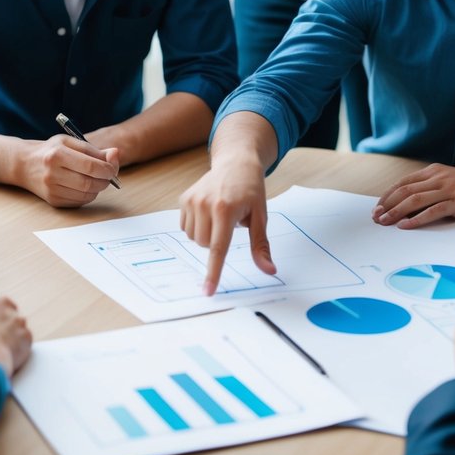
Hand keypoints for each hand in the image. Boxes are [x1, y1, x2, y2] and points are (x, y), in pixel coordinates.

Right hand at [20, 135, 119, 206]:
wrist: (24, 164)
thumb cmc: (51, 150)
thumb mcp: (70, 142)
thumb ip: (94, 149)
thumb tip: (115, 154)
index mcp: (57, 155)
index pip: (91, 166)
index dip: (108, 169)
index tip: (112, 168)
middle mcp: (52, 174)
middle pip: (90, 184)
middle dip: (105, 181)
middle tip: (108, 175)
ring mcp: (51, 190)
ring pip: (87, 195)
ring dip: (98, 189)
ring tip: (95, 179)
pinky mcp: (53, 201)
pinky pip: (79, 202)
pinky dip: (88, 195)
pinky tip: (84, 186)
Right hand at [179, 159, 274, 295]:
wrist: (236, 163)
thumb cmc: (251, 190)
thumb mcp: (260, 216)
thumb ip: (261, 246)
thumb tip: (269, 270)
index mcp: (226, 209)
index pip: (218, 249)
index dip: (214, 272)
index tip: (208, 290)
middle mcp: (206, 204)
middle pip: (205, 245)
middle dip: (217, 243)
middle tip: (230, 224)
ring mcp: (192, 200)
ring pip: (194, 238)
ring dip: (206, 235)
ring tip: (220, 216)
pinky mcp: (184, 199)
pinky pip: (186, 228)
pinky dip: (197, 227)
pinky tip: (209, 212)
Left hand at [372, 164, 454, 227]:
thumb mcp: (443, 179)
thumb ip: (426, 187)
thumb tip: (404, 203)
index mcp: (431, 172)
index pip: (402, 183)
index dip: (387, 195)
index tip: (377, 207)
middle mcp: (436, 178)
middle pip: (405, 191)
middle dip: (388, 205)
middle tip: (376, 217)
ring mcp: (446, 189)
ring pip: (415, 200)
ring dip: (397, 212)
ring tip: (385, 222)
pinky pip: (433, 211)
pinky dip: (417, 219)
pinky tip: (406, 226)